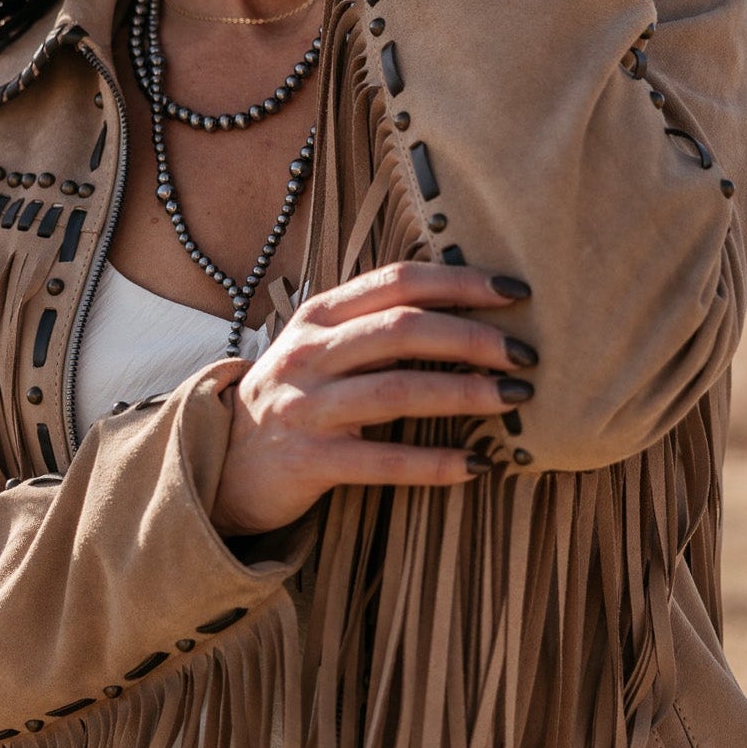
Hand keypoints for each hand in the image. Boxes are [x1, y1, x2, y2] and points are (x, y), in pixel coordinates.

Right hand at [211, 262, 537, 537]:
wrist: (221, 465)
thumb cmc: (292, 401)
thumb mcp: (319, 349)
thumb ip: (373, 327)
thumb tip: (465, 311)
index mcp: (318, 317)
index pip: (397, 282)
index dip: (459, 282)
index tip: (514, 291)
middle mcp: (309, 355)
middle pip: (402, 330)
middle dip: (472, 337)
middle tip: (525, 354)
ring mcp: (306, 407)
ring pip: (396, 391)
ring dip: (464, 393)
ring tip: (513, 400)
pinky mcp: (308, 460)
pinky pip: (381, 460)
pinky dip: (434, 463)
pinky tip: (476, 465)